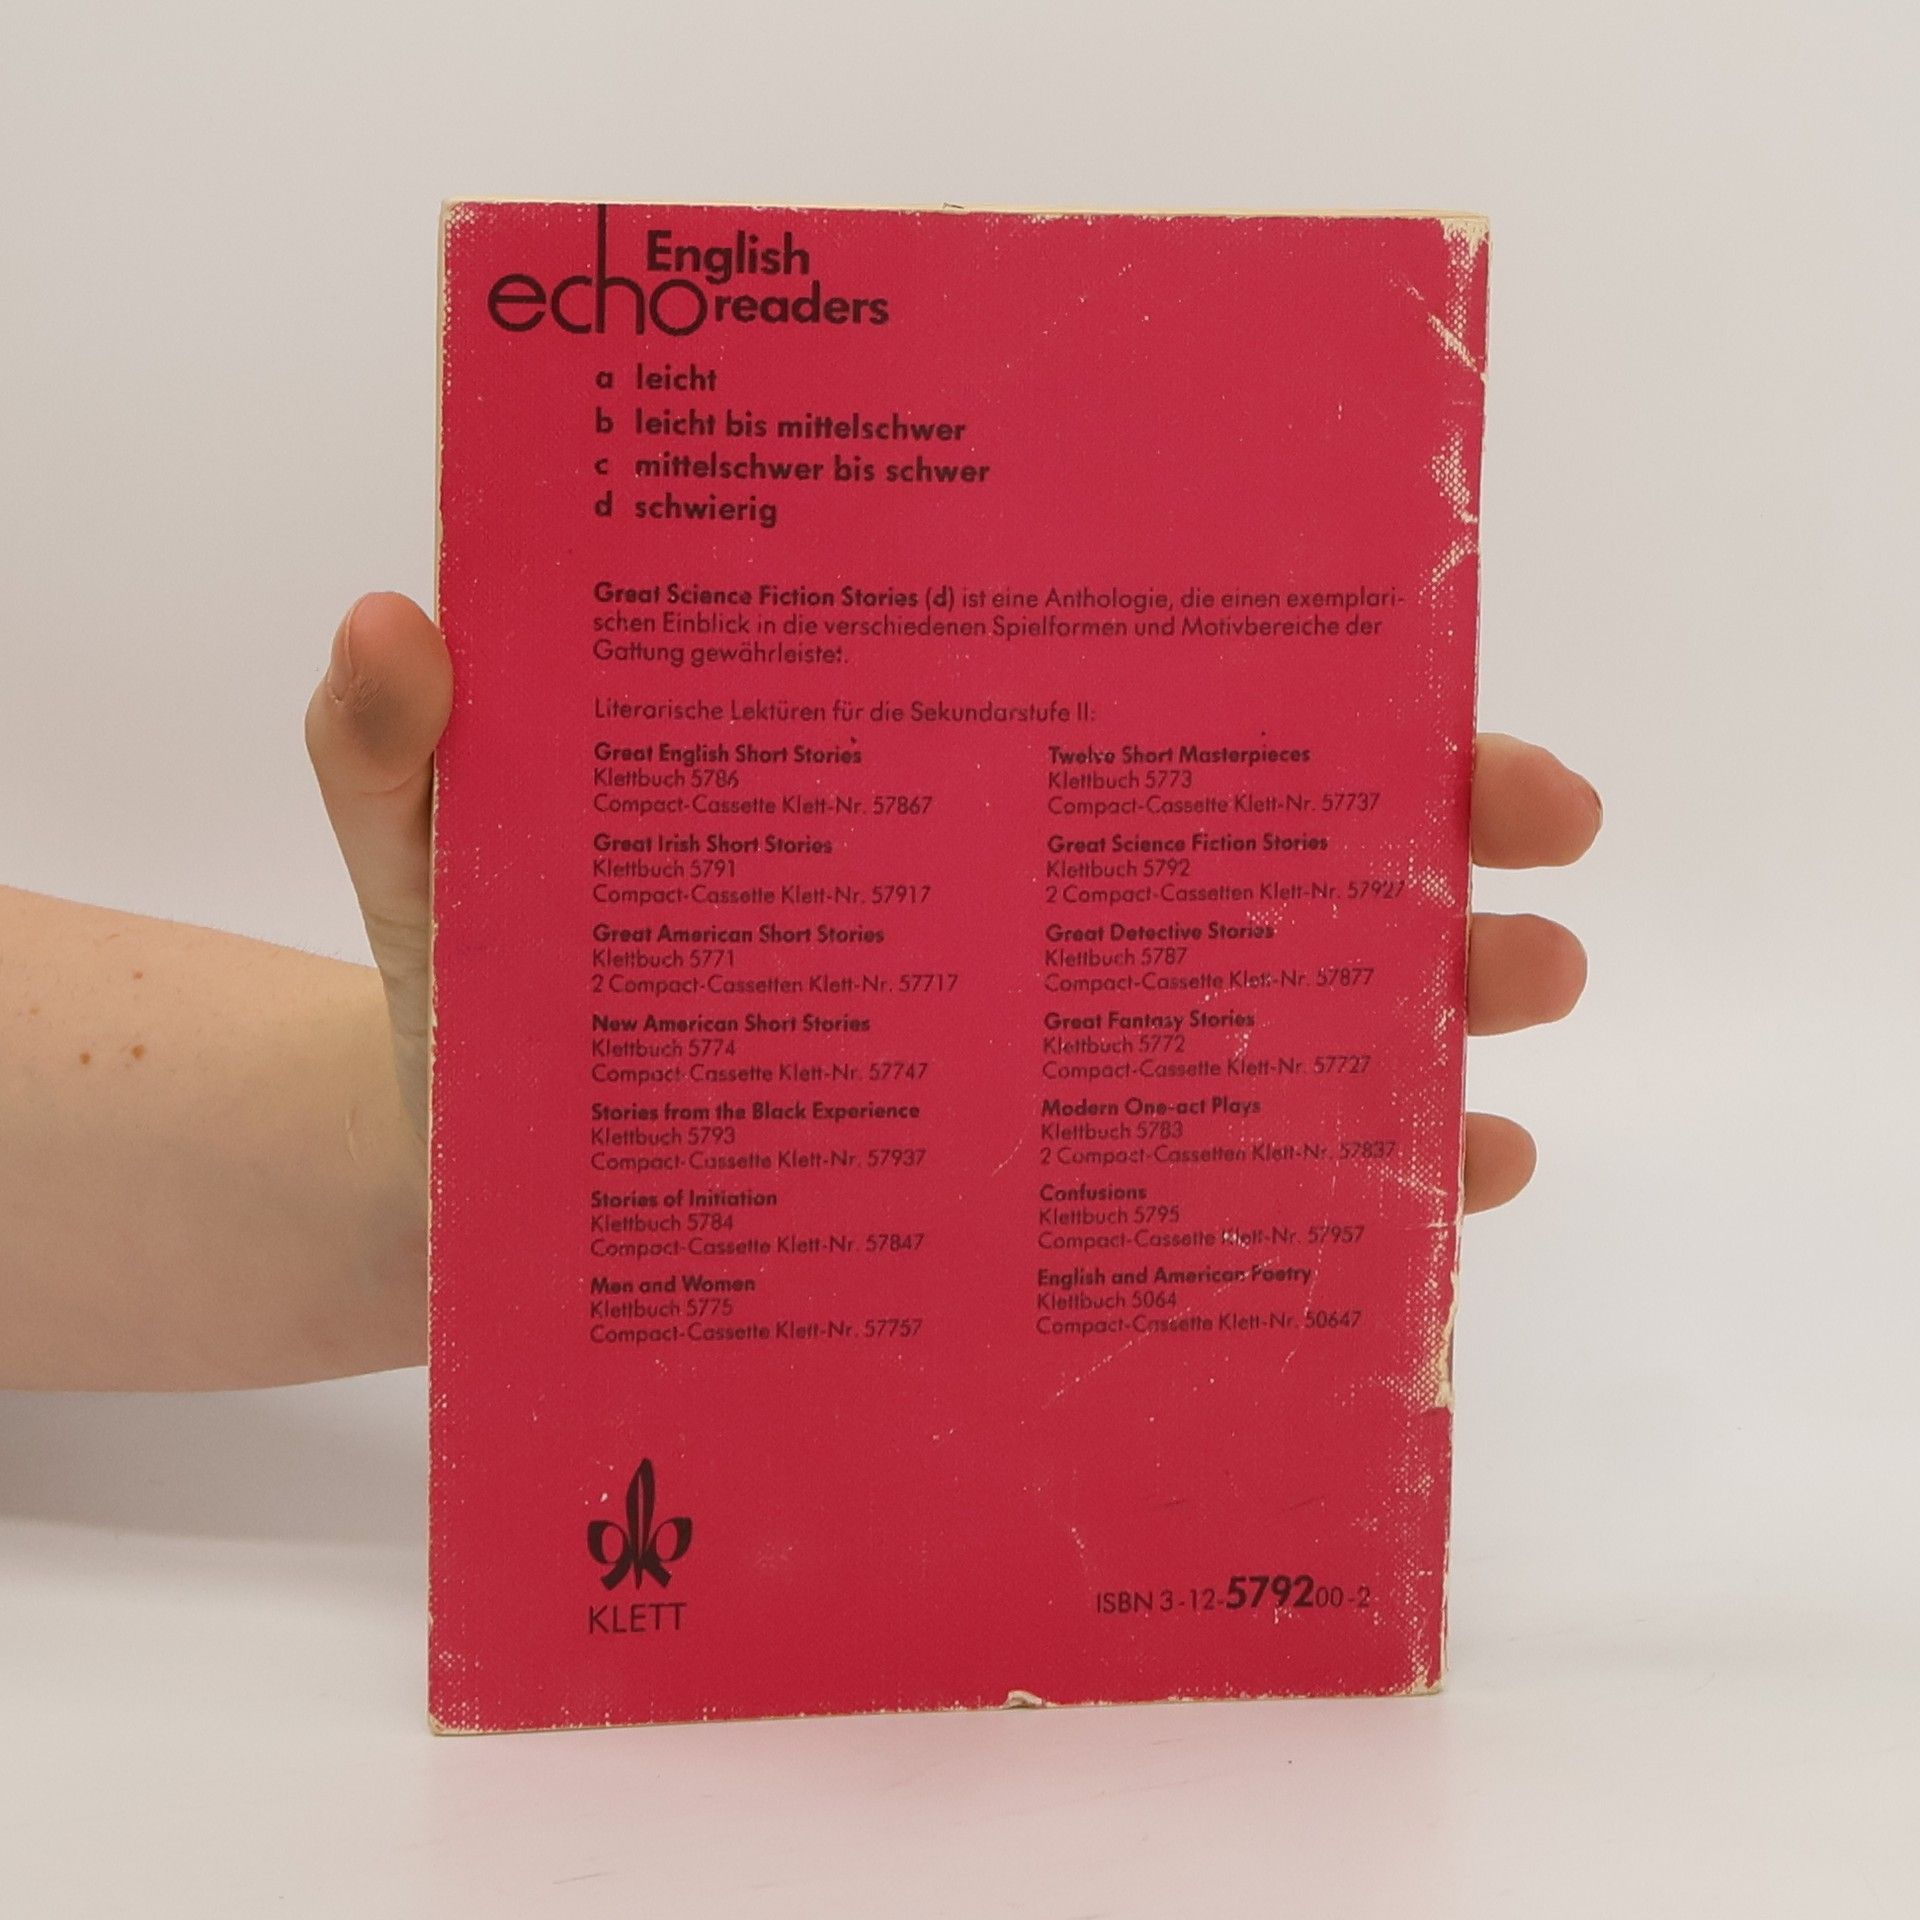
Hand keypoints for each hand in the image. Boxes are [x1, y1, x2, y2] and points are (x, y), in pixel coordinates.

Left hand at [305, 594, 1596, 1210]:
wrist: (469, 1203)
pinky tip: (1445, 1204)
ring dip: (1427, 1023)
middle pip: (1264, 869)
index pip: (1139, 723)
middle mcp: (1011, 926)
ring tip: (1504, 1017)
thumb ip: (404, 759)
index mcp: (926, 803)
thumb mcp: (440, 868)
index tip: (1444, 702)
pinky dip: (1352, 1206)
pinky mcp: (1023, 1222)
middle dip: (1425, 861)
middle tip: (1525, 883)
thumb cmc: (475, 1012)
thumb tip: (393, 620)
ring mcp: (1032, 1080)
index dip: (1313, 703)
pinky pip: (1221, 1209)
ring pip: (1282, 1033)